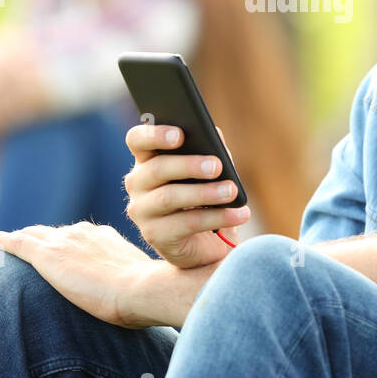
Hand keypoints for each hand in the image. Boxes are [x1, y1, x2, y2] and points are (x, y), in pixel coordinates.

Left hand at [0, 221, 159, 327]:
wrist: (141, 288)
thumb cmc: (144, 293)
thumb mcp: (134, 281)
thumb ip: (123, 281)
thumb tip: (128, 296)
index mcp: (102, 237)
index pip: (75, 236)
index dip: (62, 241)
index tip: (57, 249)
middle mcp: (81, 233)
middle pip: (51, 233)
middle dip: (37, 237)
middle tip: (24, 243)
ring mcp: (63, 242)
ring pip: (32, 236)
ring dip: (18, 239)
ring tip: (3, 243)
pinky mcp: (48, 256)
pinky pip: (16, 243)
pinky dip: (1, 240)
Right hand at [123, 123, 249, 268]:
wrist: (208, 242)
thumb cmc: (206, 197)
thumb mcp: (210, 170)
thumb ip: (210, 148)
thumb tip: (214, 135)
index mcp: (147, 159)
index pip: (137, 140)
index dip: (154, 134)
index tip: (179, 135)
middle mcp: (138, 183)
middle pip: (157, 169)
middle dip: (189, 165)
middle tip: (217, 166)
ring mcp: (142, 211)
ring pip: (169, 197)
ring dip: (205, 193)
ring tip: (232, 192)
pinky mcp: (155, 236)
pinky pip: (186, 223)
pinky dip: (216, 218)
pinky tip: (239, 214)